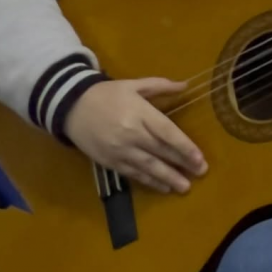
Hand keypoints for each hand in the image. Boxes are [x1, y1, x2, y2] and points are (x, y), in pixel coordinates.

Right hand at [63, 78, 206, 193]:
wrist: (71, 107)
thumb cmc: (107, 94)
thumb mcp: (133, 85)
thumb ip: (160, 86)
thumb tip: (186, 85)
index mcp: (139, 113)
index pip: (167, 132)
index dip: (185, 147)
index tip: (199, 158)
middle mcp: (131, 133)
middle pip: (161, 151)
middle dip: (182, 164)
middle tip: (200, 173)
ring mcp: (120, 150)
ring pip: (148, 167)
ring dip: (168, 178)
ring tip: (185, 187)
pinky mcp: (110, 162)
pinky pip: (133, 174)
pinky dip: (149, 181)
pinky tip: (163, 187)